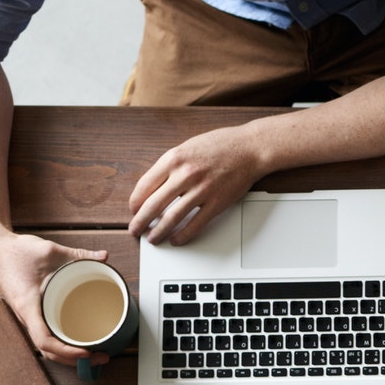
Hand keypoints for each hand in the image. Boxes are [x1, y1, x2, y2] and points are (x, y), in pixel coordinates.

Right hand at [0, 232, 109, 364]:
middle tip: (103, 357)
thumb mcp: (50, 250)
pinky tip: (81, 342)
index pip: (44, 339)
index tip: (87, 352)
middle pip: (48, 351)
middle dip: (74, 360)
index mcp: (28, 305)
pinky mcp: (33, 314)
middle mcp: (27, 316)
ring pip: (47, 347)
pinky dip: (63, 344)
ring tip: (96, 355)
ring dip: (69, 356)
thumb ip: (79, 255)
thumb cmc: (15, 252)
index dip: (66, 351)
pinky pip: (47, 336)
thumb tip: (104, 257)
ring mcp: (29, 317)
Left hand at [128, 127, 268, 244]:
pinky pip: (195, 224)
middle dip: (140, 222)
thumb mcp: (187, 148)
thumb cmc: (221, 146)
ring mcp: (202, 190)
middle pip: (153, 205)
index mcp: (174, 159)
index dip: (135, 203)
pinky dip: (183, 235)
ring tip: (153, 239)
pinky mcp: (217, 202)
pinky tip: (176, 239)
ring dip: (159, 232)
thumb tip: (154, 188)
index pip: (144, 186)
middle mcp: (185, 174)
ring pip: (171, 218)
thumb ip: (170, 166)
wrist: (250, 148)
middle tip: (135, 230)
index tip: (133, 210)